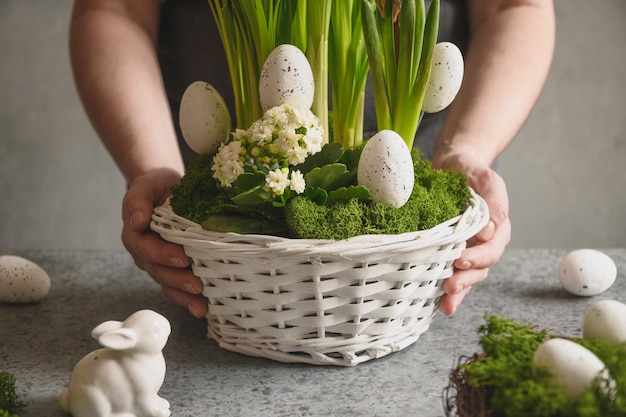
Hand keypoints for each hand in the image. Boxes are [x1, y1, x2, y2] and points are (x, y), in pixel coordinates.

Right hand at [121, 168, 207, 317]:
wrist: (167, 189)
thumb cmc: (157, 186)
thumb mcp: (146, 185)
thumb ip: (138, 200)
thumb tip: (137, 220)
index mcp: (136, 234)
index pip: (146, 248)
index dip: (163, 255)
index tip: (182, 258)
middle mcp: (145, 253)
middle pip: (158, 271)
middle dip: (178, 280)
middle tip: (197, 285)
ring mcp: (159, 264)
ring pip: (168, 284)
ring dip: (184, 296)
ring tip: (201, 305)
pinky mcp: (173, 269)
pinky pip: (178, 288)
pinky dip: (189, 300)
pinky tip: (203, 308)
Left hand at [432, 154, 510, 314]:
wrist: (451, 167)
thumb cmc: (471, 172)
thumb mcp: (487, 179)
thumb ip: (494, 201)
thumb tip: (489, 231)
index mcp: (496, 230)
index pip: (491, 250)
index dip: (478, 258)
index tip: (462, 260)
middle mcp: (481, 245)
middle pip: (479, 270)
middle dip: (465, 281)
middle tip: (450, 288)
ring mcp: (464, 251)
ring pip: (465, 278)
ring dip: (456, 292)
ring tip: (444, 303)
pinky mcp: (445, 253)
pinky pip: (446, 274)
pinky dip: (441, 291)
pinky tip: (433, 304)